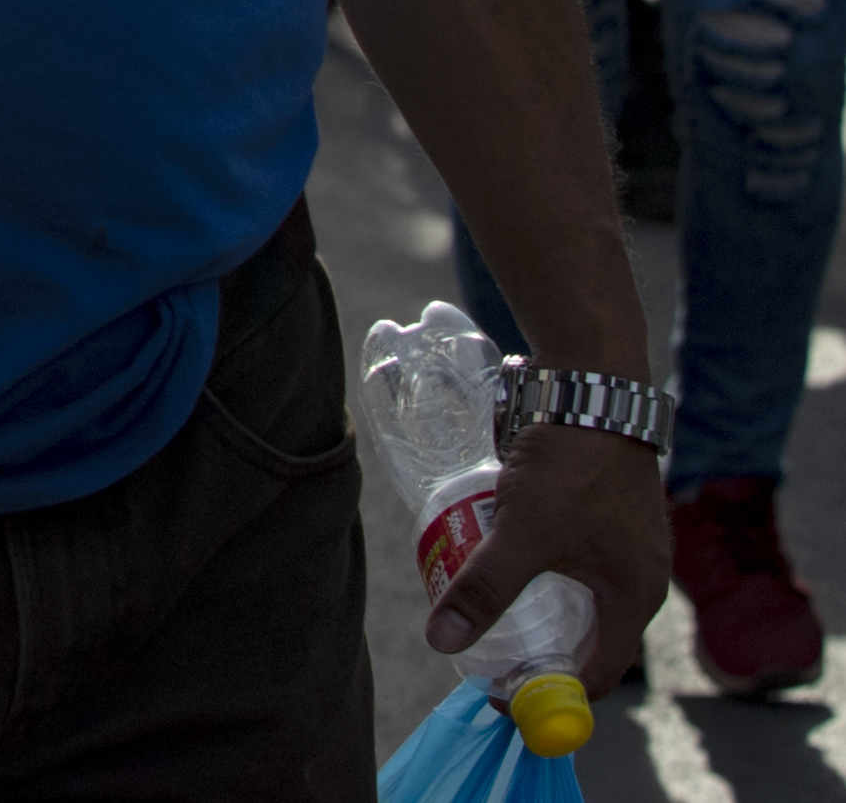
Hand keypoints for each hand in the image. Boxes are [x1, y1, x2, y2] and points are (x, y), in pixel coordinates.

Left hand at [432, 423, 668, 688]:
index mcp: (634, 597)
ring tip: (482, 600)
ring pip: (575, 593)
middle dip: (536, 648)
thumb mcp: (522, 533)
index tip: (499, 696)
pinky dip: (537, 564)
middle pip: (585, 635)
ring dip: (534, 603)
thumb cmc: (571, 466)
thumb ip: (484, 587)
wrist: (591, 386)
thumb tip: (443, 641)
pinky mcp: (605, 512)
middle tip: (483, 650)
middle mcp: (638, 577)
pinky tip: (498, 550)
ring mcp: (625, 543)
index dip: (548, 692)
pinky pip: (570, 557)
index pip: (595, 672)